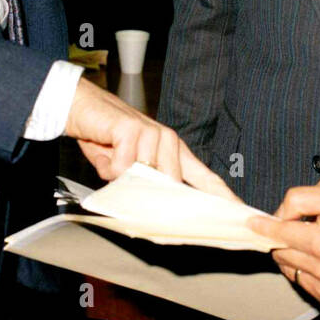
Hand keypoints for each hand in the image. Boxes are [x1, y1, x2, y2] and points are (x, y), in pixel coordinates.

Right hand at [65, 78, 238, 199]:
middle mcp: (167, 141)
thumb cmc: (104, 138)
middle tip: (125, 177)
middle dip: (151, 194)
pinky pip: (124, 167)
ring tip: (111, 156)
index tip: (238, 212)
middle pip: (171, 185)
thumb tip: (156, 210)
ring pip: (144, 178)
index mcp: (172, 151)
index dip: (221, 195)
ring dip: (121, 176)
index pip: (203, 177)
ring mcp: (152, 134)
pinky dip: (109, 166)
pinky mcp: (133, 130)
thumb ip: (145, 185)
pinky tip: (105, 149)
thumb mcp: (128, 167)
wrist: (80, 106)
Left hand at [247, 183, 319, 304]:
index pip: (279, 233)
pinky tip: (318, 258)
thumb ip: (299, 200)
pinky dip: (303, 269)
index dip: (263, 226)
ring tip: (310, 242)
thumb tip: (277, 215)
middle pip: (281, 251)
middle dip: (282, 238)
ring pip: (288, 267)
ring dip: (292, 254)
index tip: (253, 223)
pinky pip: (302, 281)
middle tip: (297, 228)